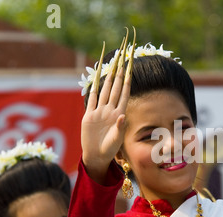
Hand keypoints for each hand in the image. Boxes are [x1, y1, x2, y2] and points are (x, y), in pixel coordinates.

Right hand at [81, 64, 129, 182]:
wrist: (97, 156)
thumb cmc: (110, 150)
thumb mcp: (117, 140)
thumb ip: (120, 128)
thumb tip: (122, 116)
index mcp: (120, 114)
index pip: (125, 92)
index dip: (128, 78)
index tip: (132, 66)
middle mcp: (111, 109)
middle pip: (115, 86)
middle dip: (120, 71)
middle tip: (123, 55)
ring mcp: (100, 111)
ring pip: (105, 89)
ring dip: (108, 75)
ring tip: (112, 61)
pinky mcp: (89, 115)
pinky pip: (91, 98)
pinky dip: (93, 86)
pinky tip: (95, 76)